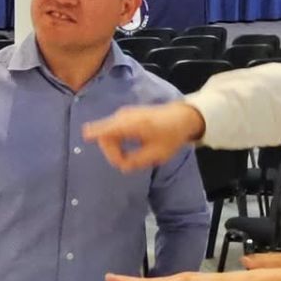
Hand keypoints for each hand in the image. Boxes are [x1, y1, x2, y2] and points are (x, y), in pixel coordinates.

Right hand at [82, 102, 205, 171]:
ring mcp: (123, 114)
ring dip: (114, 148)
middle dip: (111, 153)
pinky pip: (111, 131)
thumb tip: (121, 166)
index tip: (120, 162)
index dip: (99, 145)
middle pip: (103, 136)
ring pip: (106, 134)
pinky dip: (116, 142)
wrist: (181, 117)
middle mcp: (123, 116)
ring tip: (129, 156)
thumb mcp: (156, 154)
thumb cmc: (171, 136)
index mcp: (132, 124)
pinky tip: (127, 148)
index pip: (102, 132)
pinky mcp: (124, 116)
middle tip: (126, 163)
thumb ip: (136, 161)